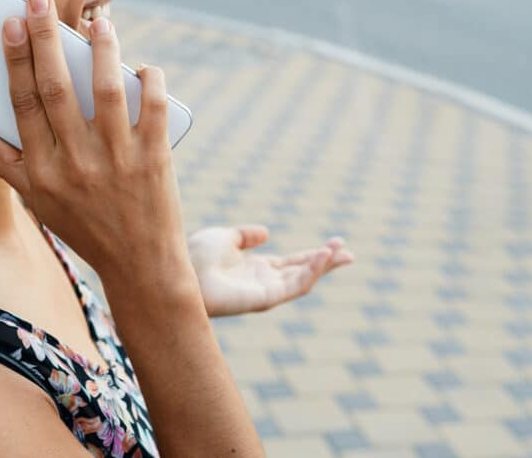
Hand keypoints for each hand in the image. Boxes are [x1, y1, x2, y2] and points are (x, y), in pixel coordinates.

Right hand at [0, 0, 193, 291]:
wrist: (140, 264)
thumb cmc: (84, 226)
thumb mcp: (38, 203)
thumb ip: (9, 165)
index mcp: (42, 170)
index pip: (22, 102)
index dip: (14, 59)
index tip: (10, 22)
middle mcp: (76, 162)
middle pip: (56, 87)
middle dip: (45, 37)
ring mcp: (118, 159)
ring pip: (107, 90)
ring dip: (102, 50)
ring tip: (100, 21)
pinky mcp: (155, 158)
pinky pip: (154, 108)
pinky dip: (150, 82)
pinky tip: (143, 65)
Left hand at [188, 225, 353, 316]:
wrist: (181, 270)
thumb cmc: (195, 257)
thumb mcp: (225, 237)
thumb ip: (246, 235)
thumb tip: (267, 233)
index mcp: (255, 269)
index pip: (292, 263)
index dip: (313, 254)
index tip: (335, 243)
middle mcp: (263, 282)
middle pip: (303, 273)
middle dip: (326, 263)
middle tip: (350, 253)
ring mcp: (265, 292)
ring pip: (303, 281)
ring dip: (324, 267)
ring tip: (344, 253)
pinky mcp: (264, 299)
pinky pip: (294, 286)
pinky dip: (311, 272)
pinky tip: (323, 256)